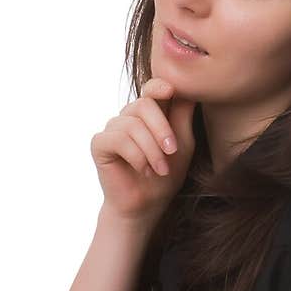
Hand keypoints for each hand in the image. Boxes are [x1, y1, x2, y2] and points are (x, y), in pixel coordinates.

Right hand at [91, 76, 197, 233]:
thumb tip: (191, 85)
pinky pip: (118, 139)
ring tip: (160, 169)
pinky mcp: (99, 144)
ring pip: (132, 124)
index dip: (160, 85)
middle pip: (143, 104)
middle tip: (172, 151)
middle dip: (161, 128)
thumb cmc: (165, 175)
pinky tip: (143, 170)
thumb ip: (183, 114)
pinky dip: (135, 156)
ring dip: (151, 149)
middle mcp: (129, 116)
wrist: (146, 205)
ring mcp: (113, 128)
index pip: (152, 88)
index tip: (170, 91)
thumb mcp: (182, 143)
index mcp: (149, 113)